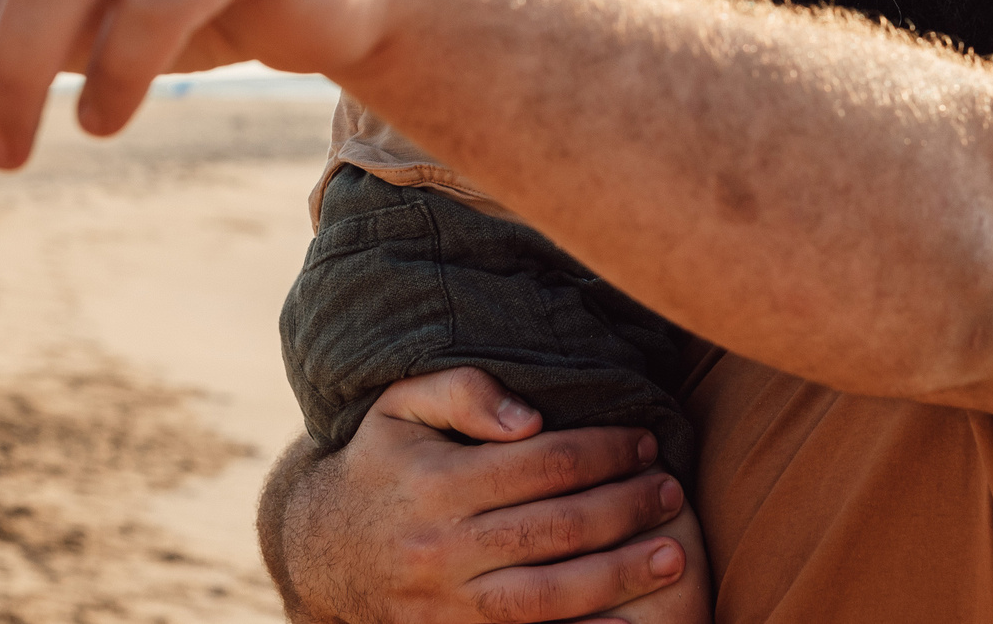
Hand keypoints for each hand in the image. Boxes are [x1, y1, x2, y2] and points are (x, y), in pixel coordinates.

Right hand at [273, 369, 688, 623]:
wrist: (320, 553)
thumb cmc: (382, 465)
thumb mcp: (400, 407)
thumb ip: (463, 391)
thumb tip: (531, 417)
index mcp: (435, 482)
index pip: (540, 463)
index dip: (602, 450)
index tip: (643, 439)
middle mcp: (440, 546)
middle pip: (555, 528)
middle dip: (624, 508)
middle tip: (671, 490)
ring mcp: (448, 605)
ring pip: (549, 596)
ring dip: (619, 576)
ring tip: (672, 554)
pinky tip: (630, 623)